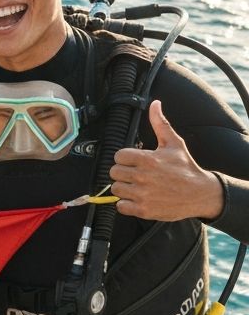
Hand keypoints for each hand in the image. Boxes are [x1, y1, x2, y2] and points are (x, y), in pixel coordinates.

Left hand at [110, 101, 223, 220]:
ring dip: (124, 188)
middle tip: (135, 174)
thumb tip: (155, 104)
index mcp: (147, 159)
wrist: (201, 194)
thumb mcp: (174, 143)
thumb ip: (160, 123)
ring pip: (115, 189)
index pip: (118, 156)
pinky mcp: (143, 210)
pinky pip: (120, 206)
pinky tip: (137, 198)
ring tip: (137, 186)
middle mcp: (143, 177)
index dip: (125, 159)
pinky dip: (126, 204)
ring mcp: (142, 194)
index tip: (133, 162)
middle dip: (123, 173)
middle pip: (114, 172)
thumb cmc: (186, 168)